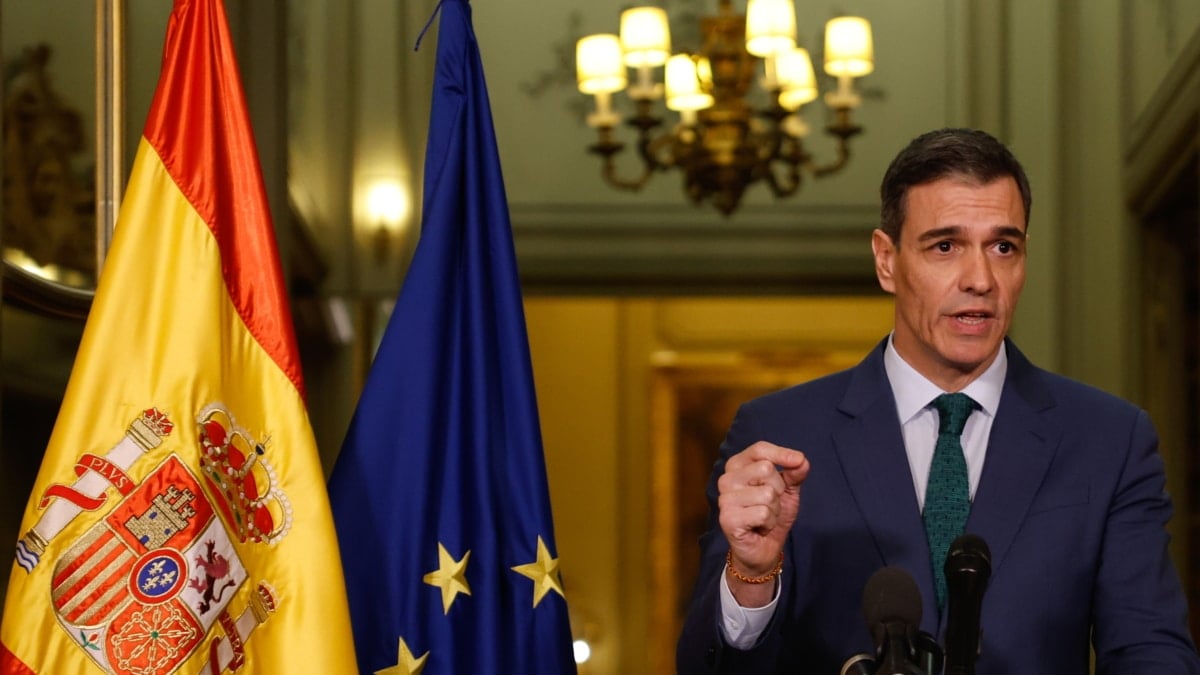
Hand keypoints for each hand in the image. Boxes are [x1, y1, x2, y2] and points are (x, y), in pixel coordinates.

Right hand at [717, 441, 808, 602]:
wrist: (763, 550)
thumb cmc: (771, 515)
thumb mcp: (787, 491)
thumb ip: (794, 473)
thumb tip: (801, 461)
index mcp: (737, 466)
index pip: (759, 449)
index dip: (781, 453)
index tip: (798, 460)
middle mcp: (726, 479)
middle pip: (766, 469)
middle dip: (779, 489)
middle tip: (770, 504)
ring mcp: (725, 499)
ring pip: (767, 493)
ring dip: (774, 510)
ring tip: (764, 518)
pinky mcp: (727, 518)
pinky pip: (763, 513)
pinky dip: (769, 522)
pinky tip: (760, 527)